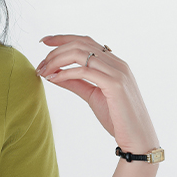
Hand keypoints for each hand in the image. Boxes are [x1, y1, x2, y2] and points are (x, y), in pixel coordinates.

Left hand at [36, 34, 158, 153]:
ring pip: (81, 53)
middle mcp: (117, 63)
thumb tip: (55, 74)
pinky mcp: (115, 84)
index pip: (86, 41)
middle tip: (39, 65)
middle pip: (80, 44)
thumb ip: (76, 83)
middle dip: (55, 51)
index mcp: (114, 63)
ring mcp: (118, 72)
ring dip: (57, 60)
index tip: (44, 41)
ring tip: (43, 72)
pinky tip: (54, 79)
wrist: (136, 138)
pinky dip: (66, 73)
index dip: (63, 38)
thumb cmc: (117, 118)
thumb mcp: (92, 95)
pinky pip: (85, 71)